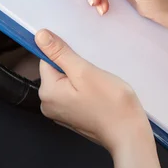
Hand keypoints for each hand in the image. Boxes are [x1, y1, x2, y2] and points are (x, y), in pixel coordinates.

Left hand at [35, 29, 152, 153]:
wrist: (128, 131)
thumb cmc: (110, 103)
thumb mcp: (84, 71)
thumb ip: (60, 53)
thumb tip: (40, 36)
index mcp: (47, 92)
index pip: (47, 60)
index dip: (66, 54)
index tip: (83, 58)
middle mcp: (49, 104)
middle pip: (57, 71)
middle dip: (75, 66)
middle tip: (94, 71)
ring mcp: (61, 112)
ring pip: (68, 81)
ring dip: (82, 77)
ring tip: (99, 82)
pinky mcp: (74, 115)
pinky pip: (75, 93)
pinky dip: (86, 88)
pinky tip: (99, 91)